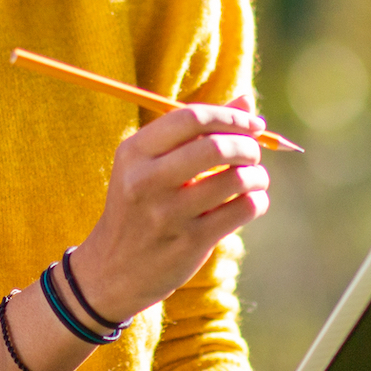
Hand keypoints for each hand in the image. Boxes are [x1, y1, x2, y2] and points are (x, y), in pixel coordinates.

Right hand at [71, 92, 270, 320]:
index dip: (230, 116)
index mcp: (134, 152)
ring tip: (255, 178)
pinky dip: (257, 201)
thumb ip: (196, 130)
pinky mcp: (190, 242)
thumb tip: (246, 101)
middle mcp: (147, 180)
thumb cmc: (140, 205)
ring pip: (236, 179)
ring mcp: (169, 213)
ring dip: (257, 175)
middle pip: (216, 147)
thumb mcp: (150, 164)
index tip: (252, 123)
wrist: (112, 269)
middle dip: (248, 145)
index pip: (191, 117)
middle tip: (253, 153)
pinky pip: (243, 210)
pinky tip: (250, 201)